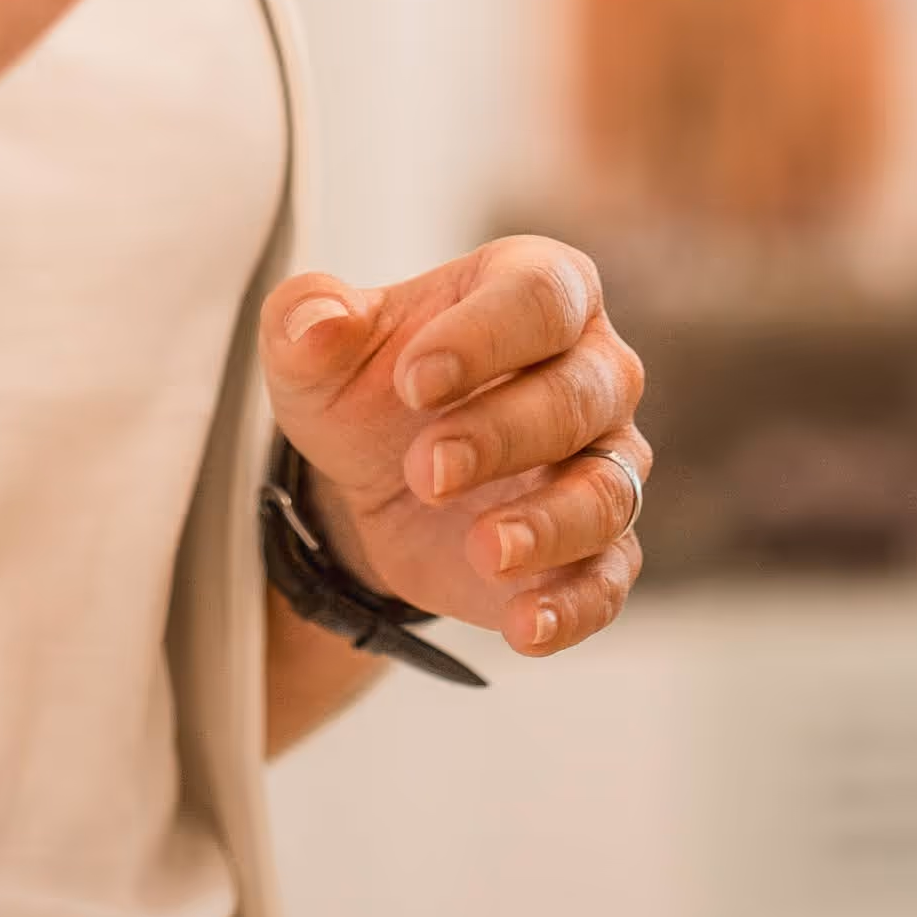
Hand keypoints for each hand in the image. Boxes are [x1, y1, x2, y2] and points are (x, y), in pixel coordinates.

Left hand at [260, 235, 648, 659]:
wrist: (380, 477)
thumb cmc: (371, 384)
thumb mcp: (316, 346)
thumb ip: (307, 319)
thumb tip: (318, 326)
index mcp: (539, 290)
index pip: (541, 296)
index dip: (483, 337)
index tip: (412, 382)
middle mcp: (592, 371)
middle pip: (582, 395)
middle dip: (504, 434)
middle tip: (426, 470)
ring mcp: (604, 463)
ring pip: (608, 491)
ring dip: (549, 525)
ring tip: (483, 549)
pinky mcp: (594, 549)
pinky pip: (609, 579)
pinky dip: (572, 607)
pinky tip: (522, 626)